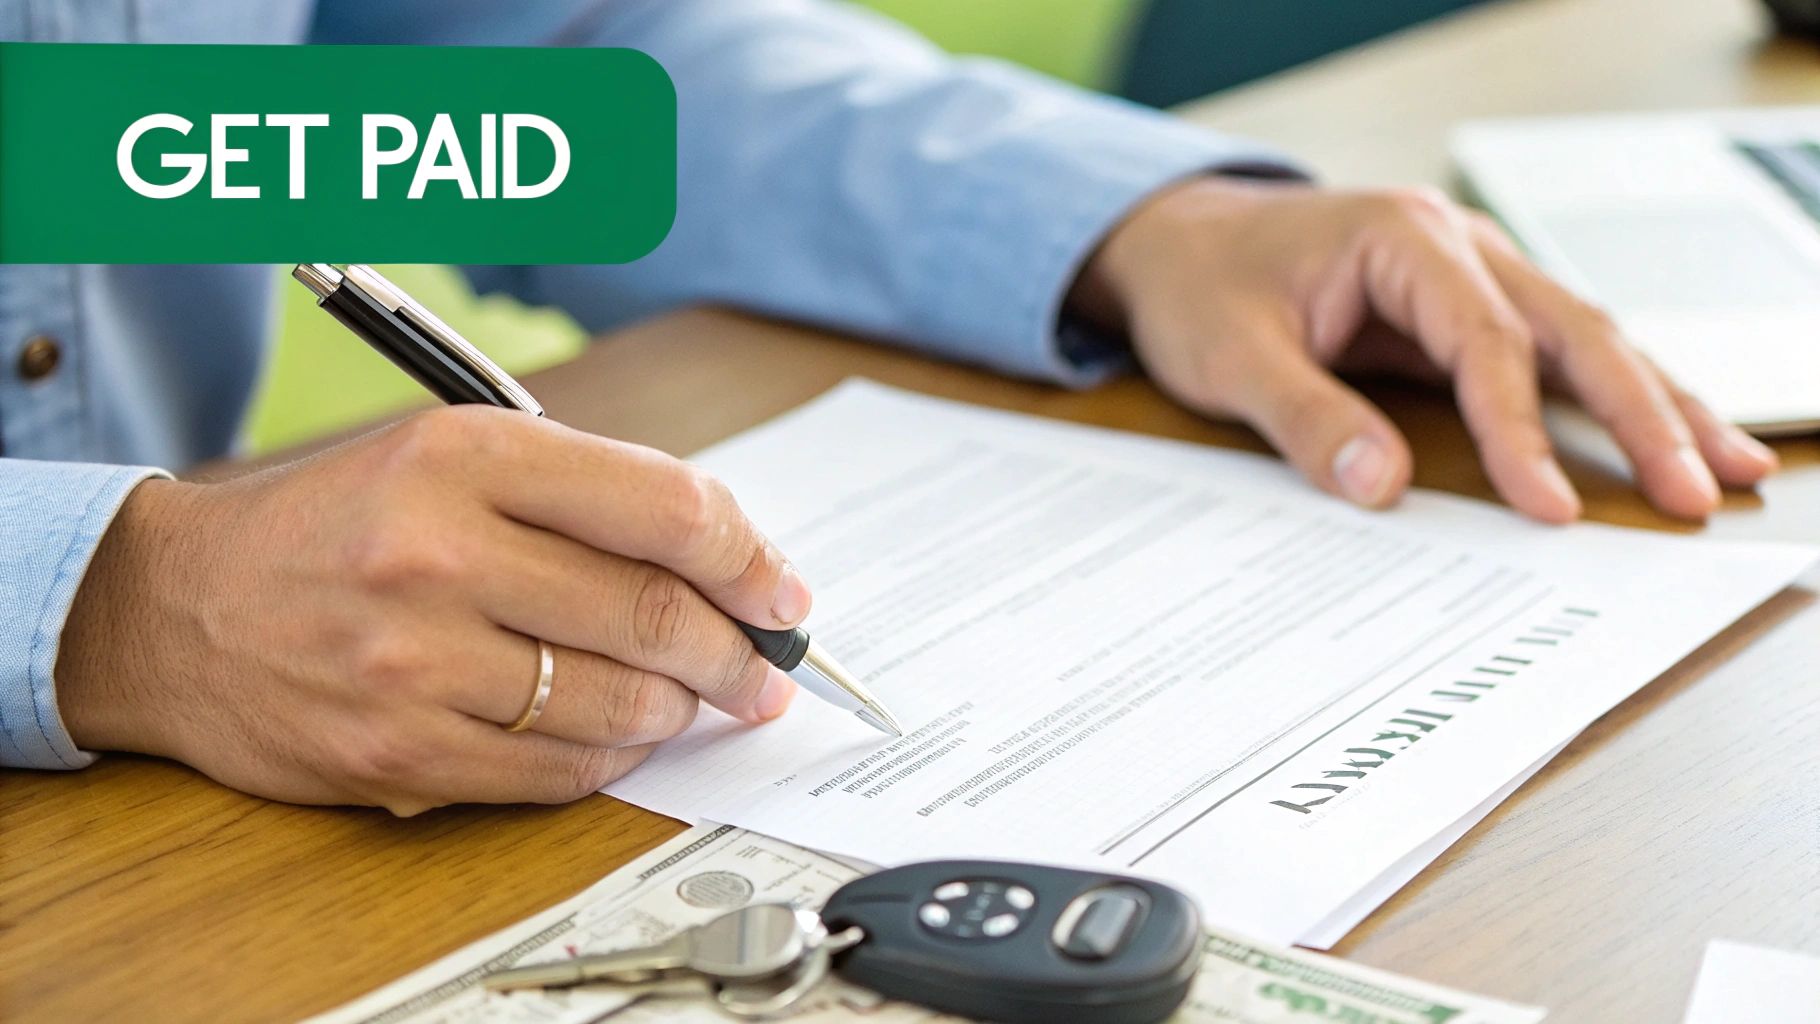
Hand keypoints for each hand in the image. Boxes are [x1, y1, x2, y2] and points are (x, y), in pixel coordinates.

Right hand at [56, 407, 809, 814]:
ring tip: (694, 700)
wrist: (179, 611)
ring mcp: (414, 659)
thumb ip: (585, 495)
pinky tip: (622, 735)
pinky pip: (557, 769)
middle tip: (765, 669)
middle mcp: (438, 551)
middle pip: (652, 612)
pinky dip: (613, 757)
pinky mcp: (398, 749)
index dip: (750, 557)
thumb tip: (729, 564)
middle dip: (736, 651)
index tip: (785, 593)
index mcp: (465, 454)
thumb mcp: (452, 457)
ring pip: (617, 702)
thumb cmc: (340, 527)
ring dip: (680, 709)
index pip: (662, 506)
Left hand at [1072, 178, 1777, 521]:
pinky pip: (1555, 355)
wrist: (1184, 243)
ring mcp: (1474, 275)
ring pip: (1586, 336)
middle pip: (1572, 328)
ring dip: (1655, 403)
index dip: (1520, 430)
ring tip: (1728, 471)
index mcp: (1402, 239)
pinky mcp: (1471, 311)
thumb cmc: (1202, 287)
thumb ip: (1302, 417)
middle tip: (1695, 492)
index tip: (1548, 506)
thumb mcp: (1228, 356)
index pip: (1484, 341)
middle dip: (1640, 414)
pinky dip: (1612, 397)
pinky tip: (1668, 438)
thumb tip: (1378, 487)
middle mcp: (1457, 247)